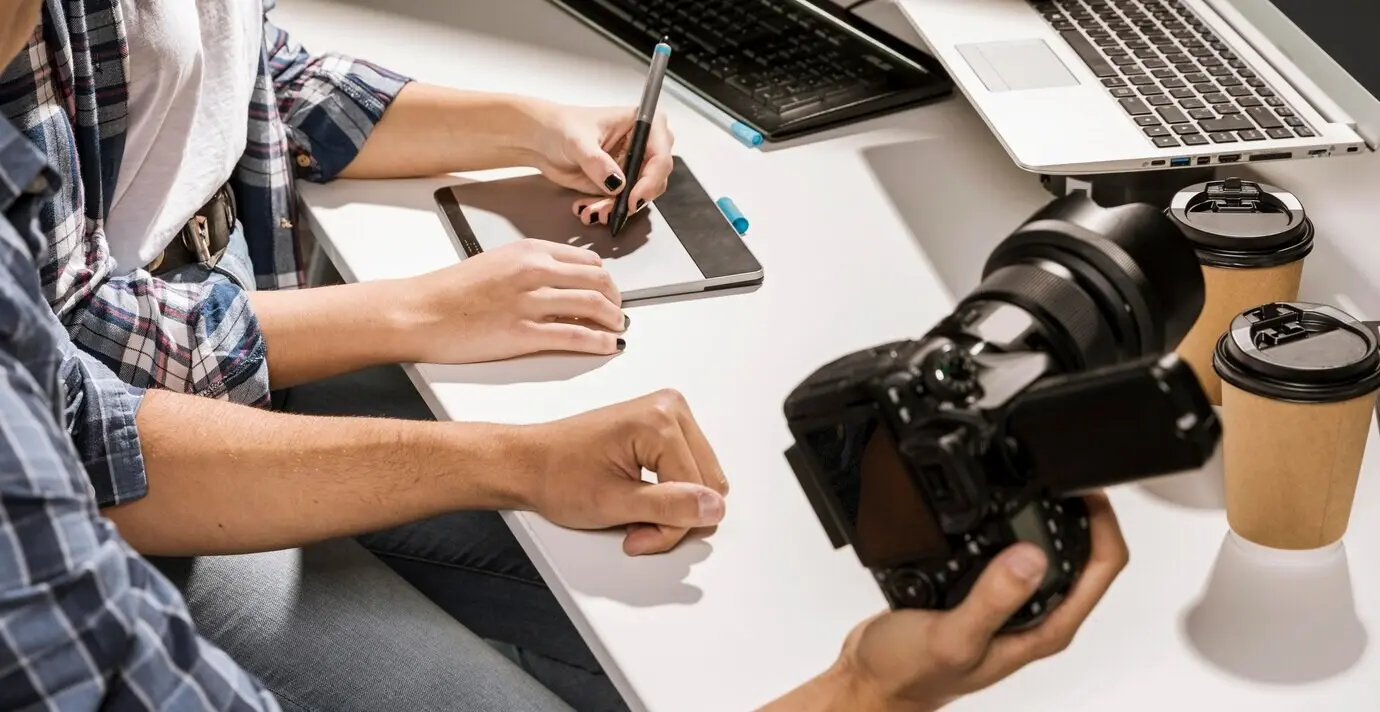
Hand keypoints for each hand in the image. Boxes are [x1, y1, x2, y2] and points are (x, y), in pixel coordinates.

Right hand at [403, 239, 626, 362]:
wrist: (419, 312)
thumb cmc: (450, 292)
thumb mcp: (497, 264)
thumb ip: (532, 269)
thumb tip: (563, 284)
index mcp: (528, 251)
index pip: (586, 260)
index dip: (605, 278)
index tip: (610, 291)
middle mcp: (534, 271)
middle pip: (598, 281)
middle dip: (616, 299)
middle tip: (619, 312)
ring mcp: (530, 302)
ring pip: (593, 306)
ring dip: (613, 320)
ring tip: (618, 329)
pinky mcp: (523, 333)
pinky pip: (576, 335)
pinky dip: (599, 341)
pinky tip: (607, 346)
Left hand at [517, 389, 729, 555]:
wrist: (528, 463)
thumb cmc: (557, 475)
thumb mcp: (614, 503)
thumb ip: (669, 507)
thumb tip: (713, 507)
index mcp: (660, 419)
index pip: (698, 490)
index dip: (670, 526)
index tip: (636, 536)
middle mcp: (670, 408)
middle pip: (707, 484)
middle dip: (674, 517)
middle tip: (636, 528)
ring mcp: (669, 414)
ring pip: (701, 480)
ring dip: (672, 508)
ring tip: (634, 514)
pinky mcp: (664, 426)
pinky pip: (689, 471)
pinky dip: (668, 495)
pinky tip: (640, 498)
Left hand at [524, 101, 674, 224]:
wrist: (540, 140)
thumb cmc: (560, 127)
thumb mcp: (578, 141)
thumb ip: (597, 162)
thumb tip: (617, 184)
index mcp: (642, 123)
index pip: (660, 154)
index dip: (651, 179)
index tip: (633, 198)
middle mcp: (643, 144)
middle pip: (656, 179)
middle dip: (633, 198)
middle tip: (611, 208)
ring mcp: (632, 165)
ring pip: (639, 195)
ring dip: (617, 208)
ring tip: (593, 210)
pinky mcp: (620, 183)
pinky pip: (622, 203)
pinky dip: (607, 210)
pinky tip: (588, 208)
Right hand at [787, 494, 1127, 711]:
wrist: (874, 678)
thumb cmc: (911, 675)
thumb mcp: (952, 636)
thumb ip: (993, 598)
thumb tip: (1031, 556)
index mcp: (1043, 628)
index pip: (1103, 567)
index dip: (1104, 520)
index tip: (1081, 486)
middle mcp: (1035, 614)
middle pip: (1085, 552)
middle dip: (1080, 508)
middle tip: (1061, 472)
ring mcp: (1012, 602)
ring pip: (1048, 546)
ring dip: (1047, 514)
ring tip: (1035, 481)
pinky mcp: (985, 590)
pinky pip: (1009, 548)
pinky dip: (1008, 523)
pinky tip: (991, 506)